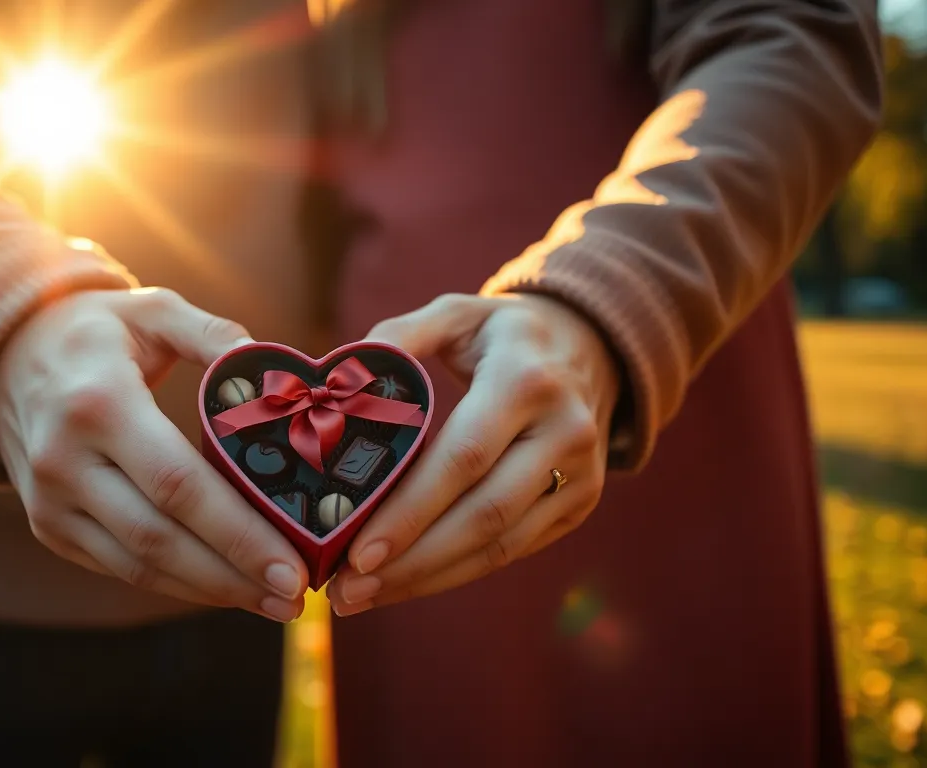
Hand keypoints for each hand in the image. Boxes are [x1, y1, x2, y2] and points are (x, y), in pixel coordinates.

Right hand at [0, 287, 307, 621]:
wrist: (4, 355)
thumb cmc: (97, 332)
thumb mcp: (152, 310)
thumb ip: (215, 336)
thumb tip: (282, 378)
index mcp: (98, 403)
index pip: (176, 484)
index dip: (237, 533)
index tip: (292, 564)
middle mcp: (63, 460)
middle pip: (159, 539)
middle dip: (234, 576)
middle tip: (295, 599)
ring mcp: (50, 501)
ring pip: (138, 566)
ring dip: (210, 591)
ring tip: (272, 603)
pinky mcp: (48, 526)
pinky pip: (119, 567)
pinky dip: (175, 583)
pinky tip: (224, 586)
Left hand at [327, 293, 619, 616]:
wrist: (590, 346)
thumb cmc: (499, 335)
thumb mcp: (455, 314)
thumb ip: (398, 336)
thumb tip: (336, 379)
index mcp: (525, 379)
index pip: (463, 458)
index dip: (411, 511)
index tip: (358, 551)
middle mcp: (565, 431)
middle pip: (483, 515)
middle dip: (411, 562)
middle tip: (347, 590)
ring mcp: (580, 474)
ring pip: (499, 546)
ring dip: (427, 579)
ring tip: (362, 597)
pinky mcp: (579, 504)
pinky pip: (512, 551)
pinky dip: (456, 571)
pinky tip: (406, 582)